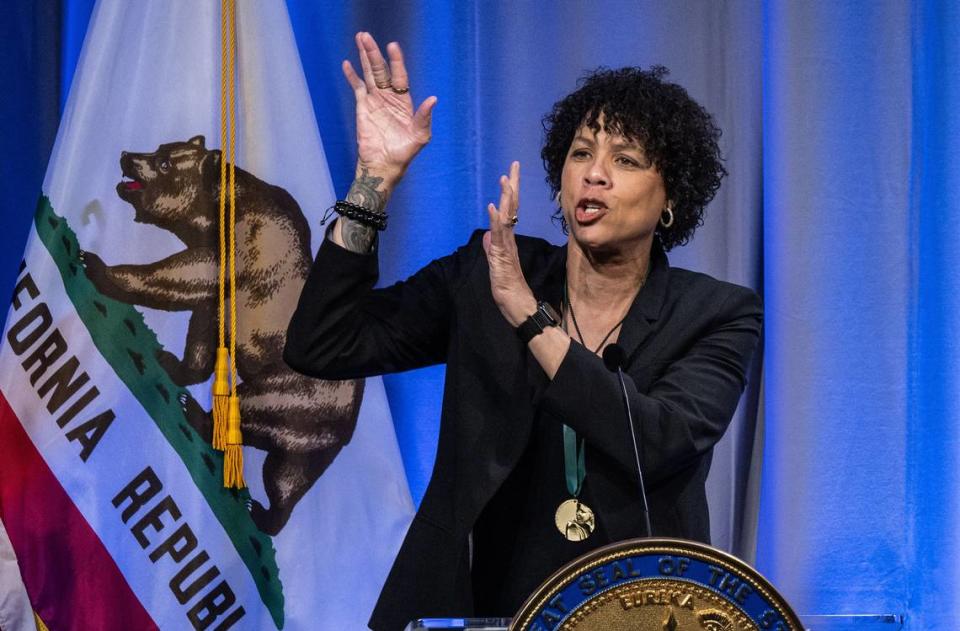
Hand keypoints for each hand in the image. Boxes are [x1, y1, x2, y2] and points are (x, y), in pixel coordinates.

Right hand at [342, 32, 436, 185]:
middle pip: (381, 70)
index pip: (399, 76)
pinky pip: (357, 88)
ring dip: (363, 58)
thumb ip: (424, 117)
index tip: (392, 46)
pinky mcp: (362, 108)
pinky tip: (347, 64)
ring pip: (368, 75)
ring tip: (359, 39)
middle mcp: (389, 98)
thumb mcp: (420, 136)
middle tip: (366, 36)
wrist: (384, 165)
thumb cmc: (404, 153)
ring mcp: (375, 101)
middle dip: (374, 53)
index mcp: (404, 102)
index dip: (396, 61)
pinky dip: (352, 76)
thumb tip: (433, 99)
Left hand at [483, 162, 535, 326]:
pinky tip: (493, 208)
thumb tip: (487, 236)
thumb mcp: (496, 269)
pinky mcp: (504, 260)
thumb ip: (492, 252)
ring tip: (505, 179)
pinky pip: (500, 237)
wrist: (521, 312)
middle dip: (511, 186)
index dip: (509, 194)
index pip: (508, 213)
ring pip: (507, 219)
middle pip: (511, 209)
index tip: (509, 175)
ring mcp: (507, 250)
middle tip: (513, 165)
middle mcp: (509, 243)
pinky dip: (496, 221)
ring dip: (505, 199)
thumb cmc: (511, 294)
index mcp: (508, 243)